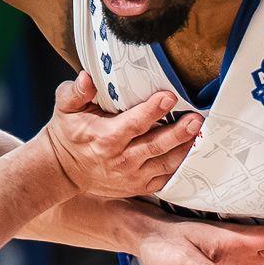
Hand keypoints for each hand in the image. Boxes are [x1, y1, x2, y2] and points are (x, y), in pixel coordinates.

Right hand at [44, 74, 202, 198]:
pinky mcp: (138, 186)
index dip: (153, 110)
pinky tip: (192, 152)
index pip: (133, 124)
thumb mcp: (65, 108)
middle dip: (178, 132)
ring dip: (184, 149)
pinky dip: (180, 168)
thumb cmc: (68, 133)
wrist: (63, 171)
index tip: (169, 97)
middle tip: (196, 119)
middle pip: (155, 145)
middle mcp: (120, 160)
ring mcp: (131, 176)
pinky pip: (164, 179)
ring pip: (165, 164)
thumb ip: (76, 92)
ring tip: (200, 134)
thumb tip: (87, 78)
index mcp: (105, 138)